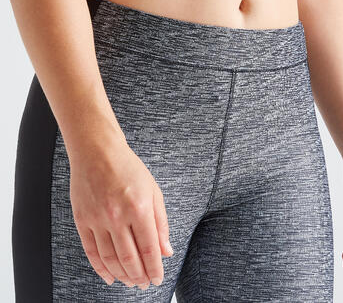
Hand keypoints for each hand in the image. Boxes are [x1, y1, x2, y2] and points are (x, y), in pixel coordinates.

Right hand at [68, 133, 173, 289]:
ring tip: (130, 282)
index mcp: (139, 207)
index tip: (157, 278)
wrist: (98, 152)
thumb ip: (161, 222)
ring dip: (122, 275)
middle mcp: (118, 216)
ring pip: (110, 259)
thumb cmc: (128, 168)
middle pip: (130, 258)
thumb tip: (166, 250)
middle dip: (140, 276)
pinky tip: (109, 276)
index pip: (149, 249)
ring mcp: (98, 219)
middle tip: (145, 284)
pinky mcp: (83, 220)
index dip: (154, 268)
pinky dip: (100, 268)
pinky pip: (91, 251)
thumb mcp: (153, 190)